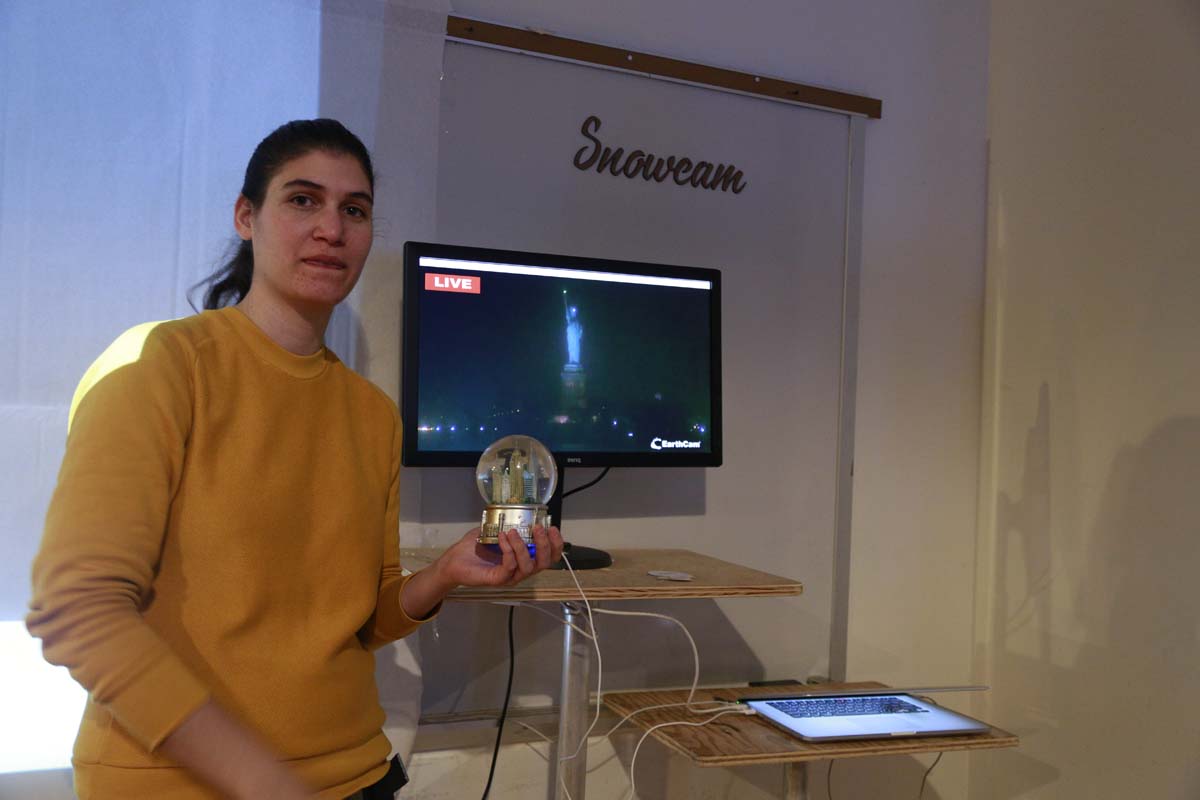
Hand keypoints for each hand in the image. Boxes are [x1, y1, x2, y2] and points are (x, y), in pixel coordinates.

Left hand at [439, 526, 563, 587]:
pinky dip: (508, 550)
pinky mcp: (498, 580)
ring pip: (529, 567)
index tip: (552, 528)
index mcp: (524, 559)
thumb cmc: (473, 548)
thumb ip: (507, 523)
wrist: (453, 561)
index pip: (549, 556)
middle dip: (544, 545)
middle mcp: (521, 570)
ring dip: (523, 546)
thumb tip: (517, 509)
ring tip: (512, 531)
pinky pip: (510, 567)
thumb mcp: (494, 530)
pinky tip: (502, 537)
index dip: (556, 544)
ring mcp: (510, 577)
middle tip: (537, 528)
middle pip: (544, 563)